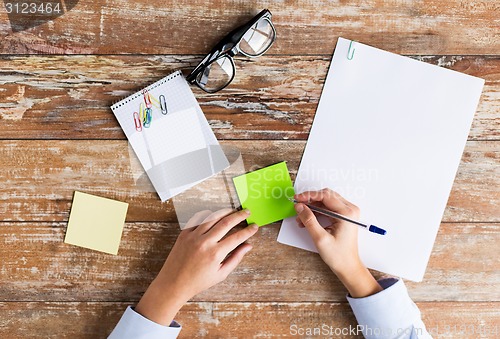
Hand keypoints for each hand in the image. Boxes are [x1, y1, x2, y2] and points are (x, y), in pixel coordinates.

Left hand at [135, 209, 258, 324]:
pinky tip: (215, 215)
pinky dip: (208, 215)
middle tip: (247, 212)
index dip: (248, 230)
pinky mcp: (184, 233)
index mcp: (216, 254)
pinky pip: (198, 219)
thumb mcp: (221, 274)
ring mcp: (193, 236)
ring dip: (225, 212)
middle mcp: (205, 242)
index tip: (255, 226)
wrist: (173, 283)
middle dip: (239, 215)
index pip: (237, 237)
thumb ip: (236, 258)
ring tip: (233, 210)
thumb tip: (248, 246)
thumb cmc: (198, 282)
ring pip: (213, 217)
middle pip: (227, 222)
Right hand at [294, 188, 381, 297]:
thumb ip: (309, 220)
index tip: (297, 198)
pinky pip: (328, 208)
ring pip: (326, 202)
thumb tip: (300, 207)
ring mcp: (347, 213)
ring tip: (301, 217)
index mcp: (347, 213)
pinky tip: (307, 220)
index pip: (326, 196)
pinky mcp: (343, 217)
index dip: (309, 195)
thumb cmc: (339, 256)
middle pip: (326, 196)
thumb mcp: (320, 238)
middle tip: (297, 206)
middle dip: (310, 200)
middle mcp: (349, 210)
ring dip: (312, 207)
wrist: (348, 267)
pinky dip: (316, 212)